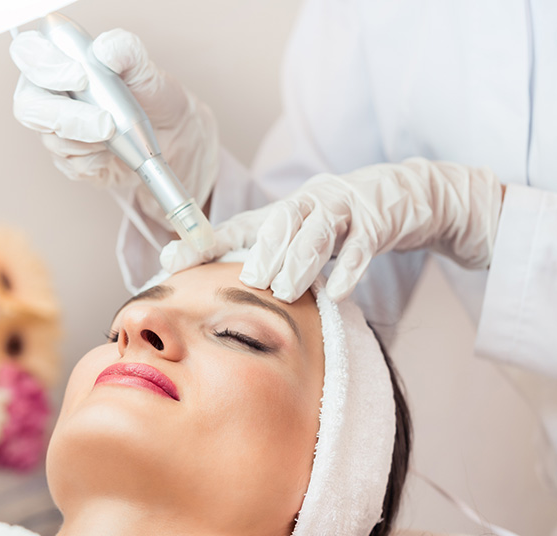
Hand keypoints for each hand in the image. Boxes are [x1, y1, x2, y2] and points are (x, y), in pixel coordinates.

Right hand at [10, 28, 218, 224]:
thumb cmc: (149, 95)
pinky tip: (112, 151)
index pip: (27, 53)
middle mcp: (48, 94)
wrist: (169, 134)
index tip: (80, 76)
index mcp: (58, 59)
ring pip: (52, 140)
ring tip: (116, 132)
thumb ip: (125, 48)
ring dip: (89, 140)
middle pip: (27, 106)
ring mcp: (54, 130)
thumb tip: (104, 49)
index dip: (44, 65)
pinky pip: (71, 165)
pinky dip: (97, 160)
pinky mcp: (67, 161)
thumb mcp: (144, 66)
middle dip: (66, 118)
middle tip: (105, 123)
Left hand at [160, 158, 502, 301]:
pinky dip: (350, 268)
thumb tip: (224, 299)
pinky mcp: (379, 219)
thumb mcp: (299, 238)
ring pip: (316, 230)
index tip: (168, 262)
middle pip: (277, 222)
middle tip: (249, 281)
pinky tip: (336, 293)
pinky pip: (363, 243)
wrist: (408, 195)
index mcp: (281, 213)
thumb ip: (267, 262)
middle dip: (261, 251)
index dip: (202, 243)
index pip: (235, 227)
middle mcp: (306, 204)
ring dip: (298, 261)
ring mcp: (343, 209)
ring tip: (284, 290)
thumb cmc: (341, 224)